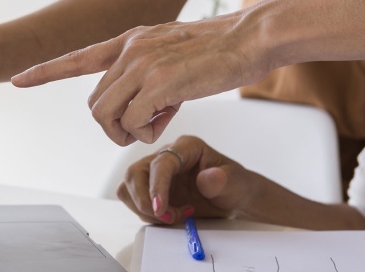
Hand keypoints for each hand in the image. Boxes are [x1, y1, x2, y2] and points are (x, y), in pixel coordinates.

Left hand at [12, 15, 266, 145]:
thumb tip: (139, 114)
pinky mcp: (159, 82)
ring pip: (106, 115)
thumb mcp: (170, 57)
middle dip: (113, 126)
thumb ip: (146, 78)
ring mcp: (142, 65)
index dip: (44, 71)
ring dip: (127, 132)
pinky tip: (170, 118)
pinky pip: (134, 122)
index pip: (76, 57)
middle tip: (142, 128)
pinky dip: (147, 132)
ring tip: (157, 124)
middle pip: (94, 105)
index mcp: (128, 42)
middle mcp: (129, 50)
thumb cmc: (215, 52)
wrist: (249, 38)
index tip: (17, 80)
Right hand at [117, 135, 258, 224]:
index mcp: (186, 147)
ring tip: (172, 217)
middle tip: (168, 217)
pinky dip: (145, 213)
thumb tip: (206, 177)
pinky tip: (168, 216)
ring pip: (128, 187)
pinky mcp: (150, 188)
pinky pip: (132, 199)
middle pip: (134, 173)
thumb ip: (222, 180)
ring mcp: (155, 172)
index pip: (160, 163)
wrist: (234, 197)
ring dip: (143, 208)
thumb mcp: (236, 183)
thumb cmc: (236, 186)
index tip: (160, 208)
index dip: (156, 186)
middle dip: (145, 201)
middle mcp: (165, 156)